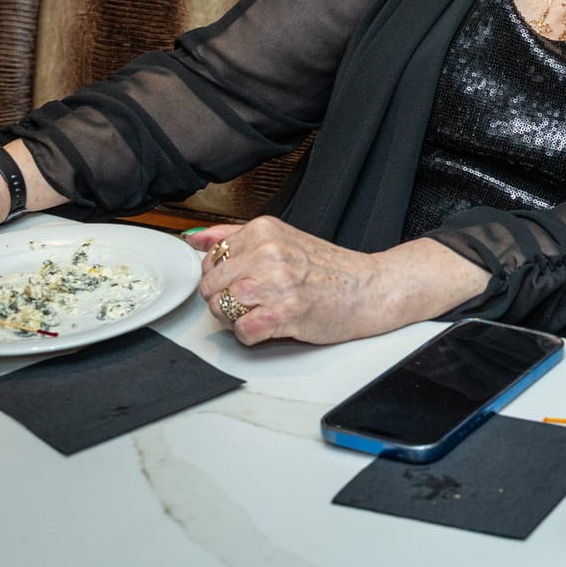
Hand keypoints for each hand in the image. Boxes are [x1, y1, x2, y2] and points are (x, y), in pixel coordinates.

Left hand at [187, 217, 401, 345]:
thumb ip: (235, 236)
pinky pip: (242, 331)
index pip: (212, 260)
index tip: (247, 282)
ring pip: (221, 309)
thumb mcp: (283, 238)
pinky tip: (273, 324)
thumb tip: (196, 239)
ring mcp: (276, 282)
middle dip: (226, 300)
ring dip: (238, 319)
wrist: (369, 288)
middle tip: (257, 301)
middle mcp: (268, 252)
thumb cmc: (329, 269)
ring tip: (265, 312)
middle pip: (211, 287)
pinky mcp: (284, 312)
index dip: (224, 278)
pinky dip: (252, 335)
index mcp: (264, 230)